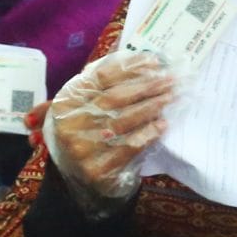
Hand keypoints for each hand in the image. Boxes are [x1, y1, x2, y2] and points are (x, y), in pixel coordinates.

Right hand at [43, 51, 172, 207]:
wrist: (76, 179)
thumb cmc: (86, 133)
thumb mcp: (83, 107)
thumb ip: (103, 84)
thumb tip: (143, 57)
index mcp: (65, 103)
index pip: (100, 78)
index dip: (129, 68)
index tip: (155, 62)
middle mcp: (70, 125)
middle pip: (114, 98)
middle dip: (146, 87)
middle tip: (171, 80)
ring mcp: (81, 149)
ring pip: (123, 122)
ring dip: (152, 107)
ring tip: (171, 97)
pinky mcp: (96, 170)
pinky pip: (128, 147)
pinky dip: (148, 134)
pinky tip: (162, 125)